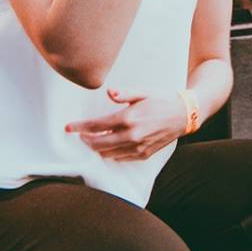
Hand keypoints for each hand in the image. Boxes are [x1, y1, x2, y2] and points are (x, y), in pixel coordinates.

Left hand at [65, 88, 187, 161]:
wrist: (183, 115)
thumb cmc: (161, 101)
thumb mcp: (143, 92)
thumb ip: (124, 93)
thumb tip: (109, 92)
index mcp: (128, 118)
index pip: (96, 126)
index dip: (79, 127)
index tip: (68, 127)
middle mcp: (132, 135)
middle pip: (98, 144)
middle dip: (85, 140)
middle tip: (80, 134)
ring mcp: (138, 147)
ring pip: (107, 153)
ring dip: (97, 148)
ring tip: (93, 139)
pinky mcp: (143, 154)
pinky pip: (120, 158)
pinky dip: (110, 153)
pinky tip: (109, 145)